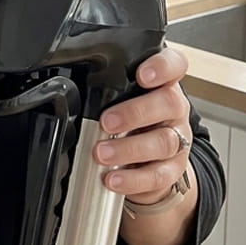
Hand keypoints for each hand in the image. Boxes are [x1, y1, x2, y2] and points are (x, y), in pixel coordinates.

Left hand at [94, 45, 191, 206]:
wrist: (151, 158)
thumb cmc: (131, 119)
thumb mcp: (119, 98)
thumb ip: (105, 90)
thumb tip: (68, 88)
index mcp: (163, 84)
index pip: (174, 64)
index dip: (163, 67)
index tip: (143, 75)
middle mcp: (174, 108)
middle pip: (169, 103)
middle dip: (135, 113)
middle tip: (107, 122)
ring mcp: (177, 139)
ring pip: (164, 141)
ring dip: (129, 149)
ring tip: (102, 153)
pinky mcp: (173, 169)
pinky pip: (159, 175)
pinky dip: (134, 179)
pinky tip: (113, 179)